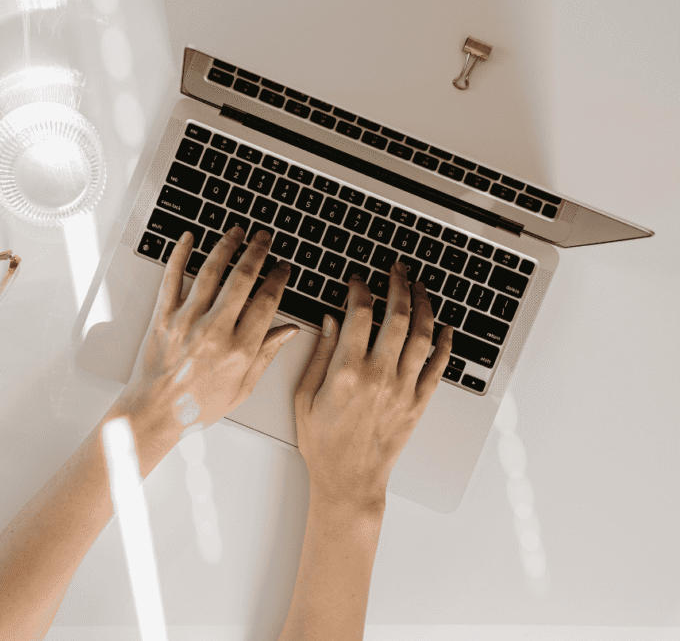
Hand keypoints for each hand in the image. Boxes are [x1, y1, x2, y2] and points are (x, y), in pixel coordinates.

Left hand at [118, 225, 300, 445]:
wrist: (155, 413)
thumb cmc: (198, 406)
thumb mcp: (242, 388)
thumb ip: (266, 355)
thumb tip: (288, 330)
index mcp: (239, 350)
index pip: (266, 302)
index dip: (278, 279)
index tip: (282, 268)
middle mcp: (214, 332)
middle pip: (242, 279)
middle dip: (257, 252)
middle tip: (264, 238)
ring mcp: (186, 322)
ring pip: (210, 272)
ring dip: (226, 246)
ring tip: (237, 232)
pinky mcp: (163, 318)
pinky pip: (172, 278)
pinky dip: (180, 254)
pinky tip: (188, 238)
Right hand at [293, 262, 453, 513]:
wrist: (349, 480)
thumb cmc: (322, 442)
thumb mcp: (305, 395)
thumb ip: (319, 354)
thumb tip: (330, 320)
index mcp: (347, 371)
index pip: (360, 314)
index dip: (359, 290)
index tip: (357, 282)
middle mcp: (379, 376)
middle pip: (397, 316)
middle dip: (398, 285)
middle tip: (396, 270)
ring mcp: (403, 389)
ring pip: (421, 335)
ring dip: (423, 305)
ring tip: (419, 287)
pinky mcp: (418, 403)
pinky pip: (438, 367)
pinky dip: (444, 343)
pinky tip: (445, 327)